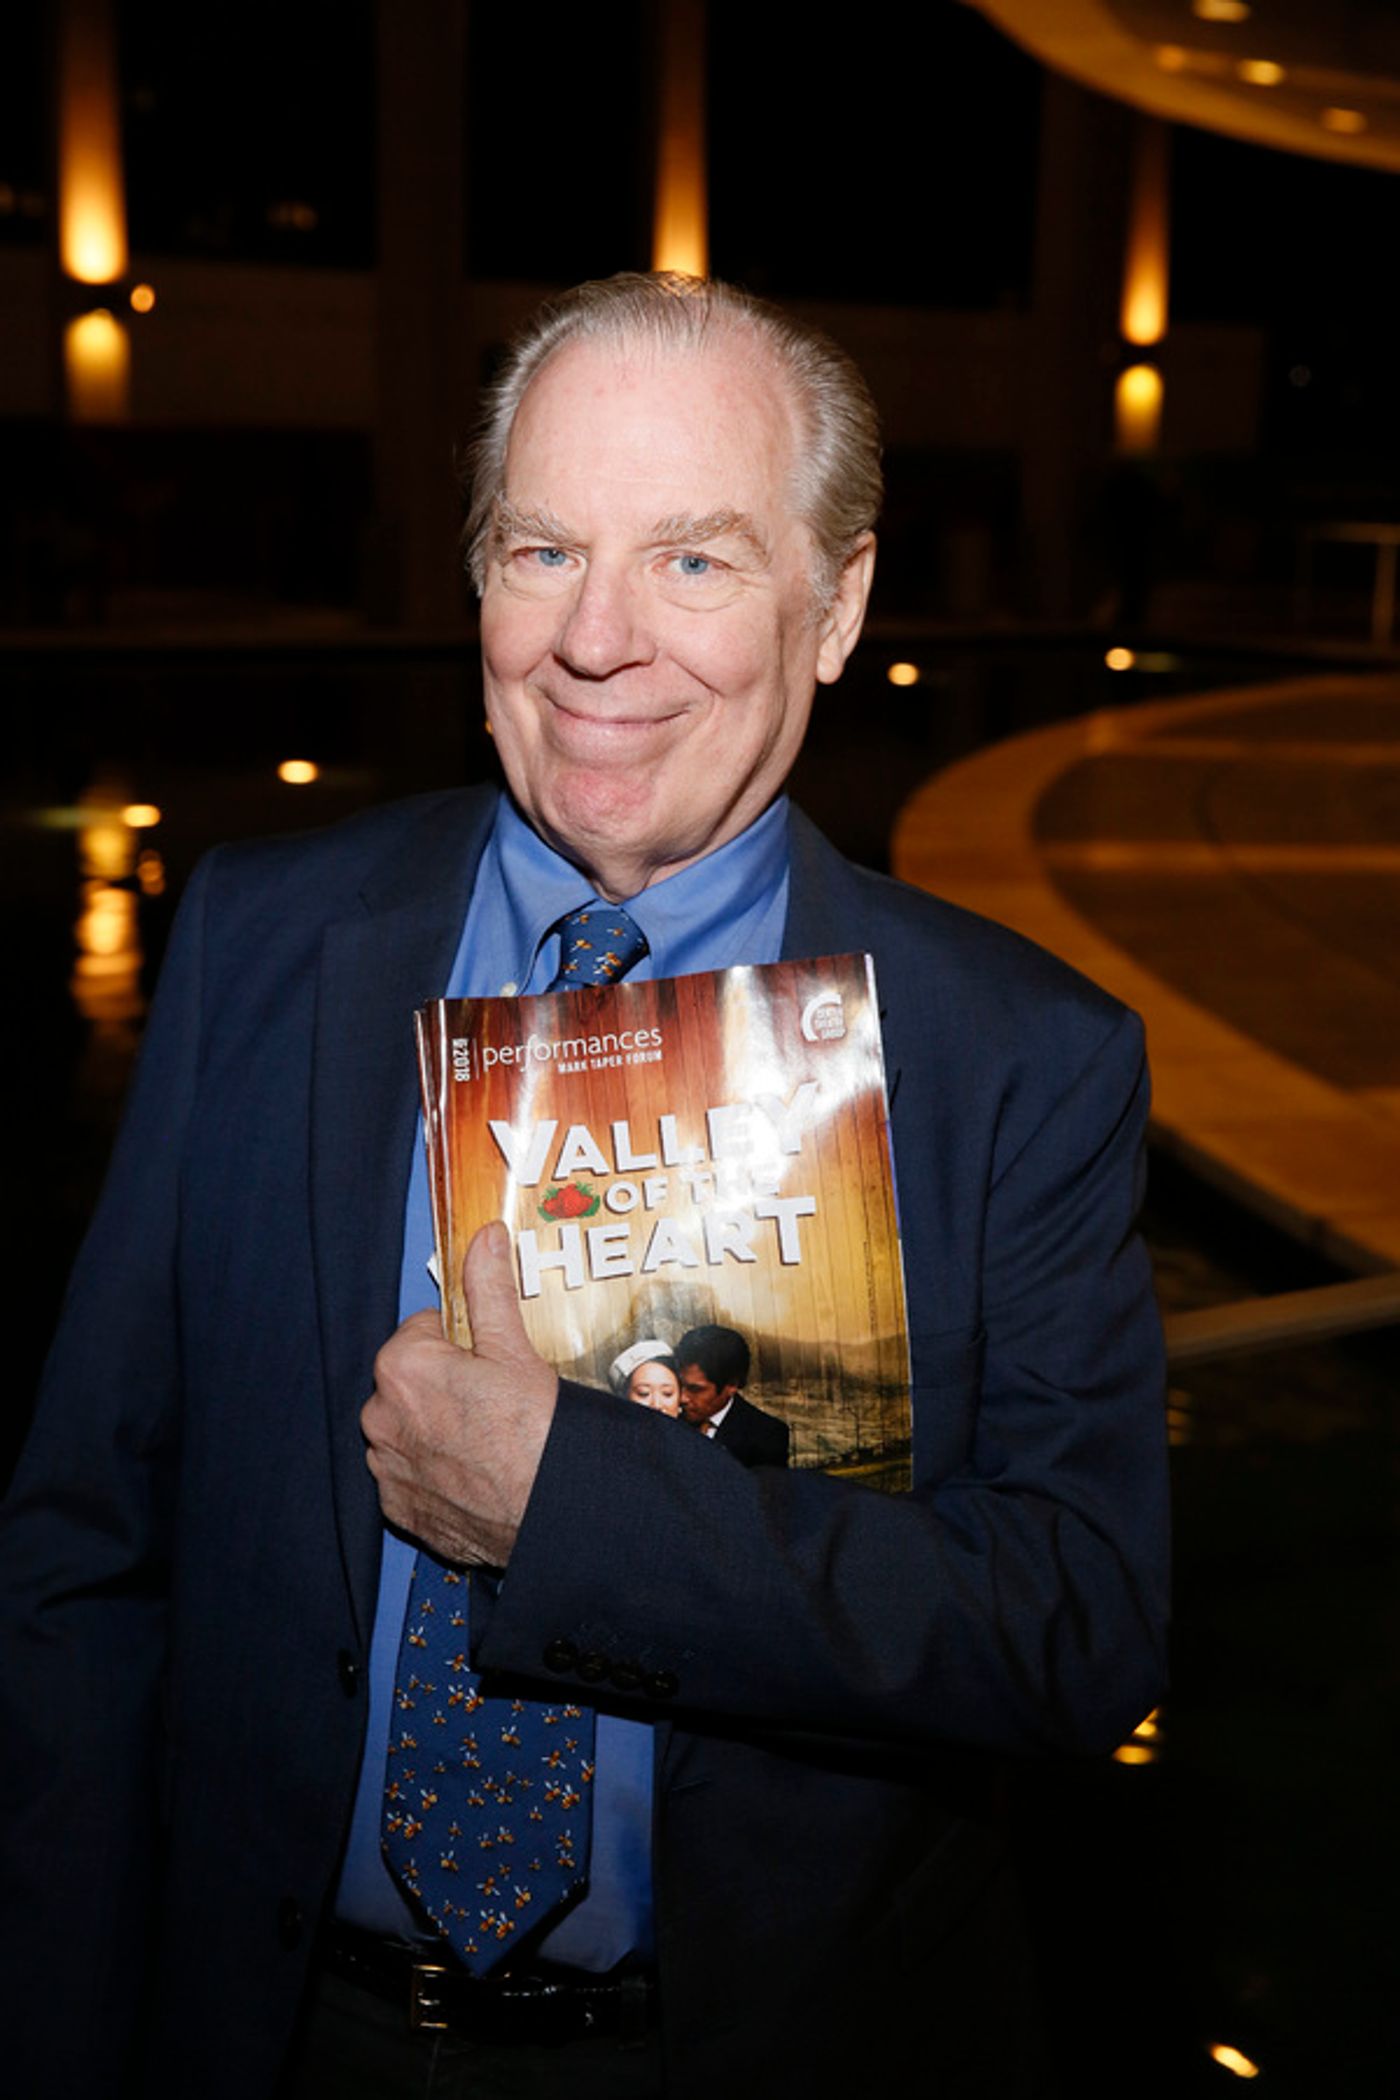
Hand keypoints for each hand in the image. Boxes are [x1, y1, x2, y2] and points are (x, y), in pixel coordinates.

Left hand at [361, 1220, 556, 1566]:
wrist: (547, 1513)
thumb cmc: (534, 1433)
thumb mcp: (514, 1349)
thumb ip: (489, 1289)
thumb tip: (484, 1238)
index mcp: (403, 1367)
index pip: (422, 1331)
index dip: (461, 1343)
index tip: (488, 1362)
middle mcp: (380, 1417)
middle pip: (410, 1380)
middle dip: (444, 1385)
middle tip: (493, 1402)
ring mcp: (387, 1467)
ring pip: (407, 1428)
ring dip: (434, 1429)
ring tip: (486, 1441)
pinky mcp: (398, 1509)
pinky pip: (409, 1476)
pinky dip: (434, 1473)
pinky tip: (473, 1473)